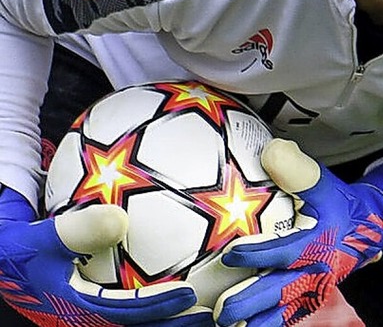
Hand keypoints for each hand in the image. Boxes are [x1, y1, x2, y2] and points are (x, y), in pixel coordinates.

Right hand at [0, 186, 212, 326]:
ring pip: (135, 321)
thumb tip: (121, 220)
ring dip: (167, 318)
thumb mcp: (41, 239)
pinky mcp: (90, 305)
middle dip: (173, 324)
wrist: (3, 261)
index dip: (160, 307)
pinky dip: (152, 303)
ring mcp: (88, 315)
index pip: (127, 314)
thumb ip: (76, 230)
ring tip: (203, 309)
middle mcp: (86, 319)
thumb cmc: (21, 251)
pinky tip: (175, 282)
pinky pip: (126, 307)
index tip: (190, 296)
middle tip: (209, 315)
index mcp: (77, 312)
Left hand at [214, 139, 382, 325]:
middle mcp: (318, 271)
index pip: (286, 252)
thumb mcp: (324, 183)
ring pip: (284, 313)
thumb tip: (271, 152)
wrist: (370, 228)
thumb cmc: (340, 204)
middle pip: (282, 293)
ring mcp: (315, 288)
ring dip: (259, 321)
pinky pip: (288, 316)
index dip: (259, 254)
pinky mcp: (311, 297)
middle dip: (251, 304)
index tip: (231, 254)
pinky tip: (248, 326)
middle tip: (224, 312)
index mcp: (320, 242)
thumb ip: (299, 170)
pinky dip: (269, 322)